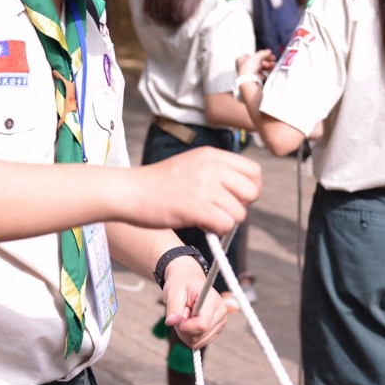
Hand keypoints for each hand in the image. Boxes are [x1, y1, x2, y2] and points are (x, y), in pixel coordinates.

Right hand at [130, 147, 258, 234]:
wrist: (130, 191)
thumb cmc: (158, 184)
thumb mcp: (191, 164)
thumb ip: (216, 172)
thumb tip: (242, 192)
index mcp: (212, 154)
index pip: (254, 171)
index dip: (249, 188)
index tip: (234, 197)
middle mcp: (212, 167)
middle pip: (252, 192)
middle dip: (240, 206)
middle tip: (219, 209)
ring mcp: (204, 186)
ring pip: (240, 213)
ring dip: (225, 221)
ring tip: (204, 216)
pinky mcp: (196, 207)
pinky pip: (226, 224)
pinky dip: (216, 230)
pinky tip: (199, 223)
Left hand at [162, 256, 227, 349]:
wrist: (188, 281)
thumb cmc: (181, 284)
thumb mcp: (173, 291)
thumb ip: (173, 307)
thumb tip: (171, 322)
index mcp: (212, 299)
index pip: (202, 325)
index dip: (185, 326)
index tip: (177, 317)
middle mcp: (221, 312)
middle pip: (199, 336)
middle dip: (184, 329)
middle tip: (181, 312)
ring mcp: (221, 322)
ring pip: (199, 342)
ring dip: (186, 332)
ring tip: (186, 315)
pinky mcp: (217, 329)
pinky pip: (200, 342)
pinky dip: (190, 335)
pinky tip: (190, 321)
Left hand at [235, 49, 274, 78]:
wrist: (248, 82)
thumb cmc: (248, 69)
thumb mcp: (256, 57)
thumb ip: (263, 53)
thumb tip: (268, 51)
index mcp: (240, 60)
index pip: (252, 55)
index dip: (260, 55)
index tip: (267, 54)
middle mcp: (243, 67)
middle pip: (257, 61)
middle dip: (266, 60)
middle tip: (272, 59)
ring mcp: (248, 74)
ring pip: (260, 68)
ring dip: (268, 66)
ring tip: (273, 65)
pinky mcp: (253, 80)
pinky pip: (261, 74)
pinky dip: (266, 72)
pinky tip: (271, 70)